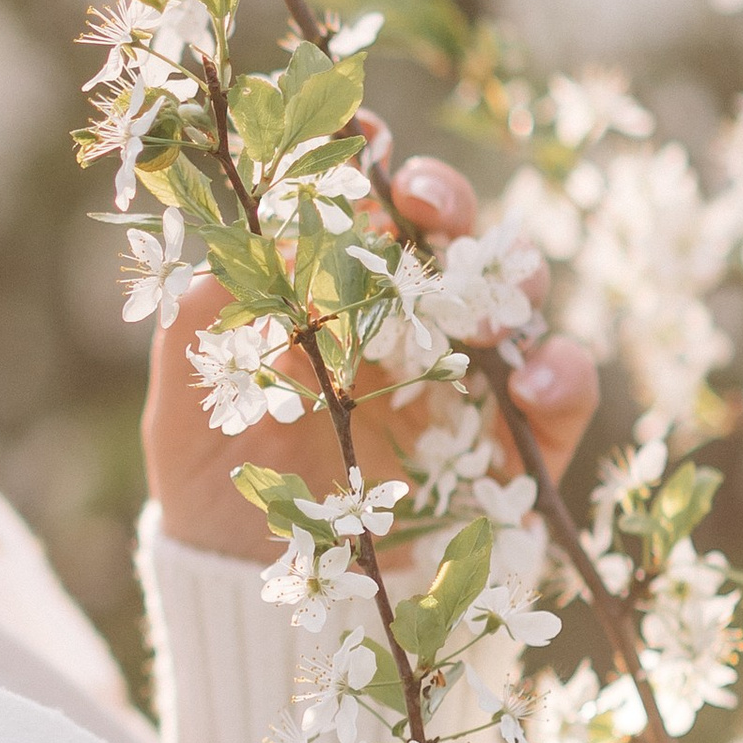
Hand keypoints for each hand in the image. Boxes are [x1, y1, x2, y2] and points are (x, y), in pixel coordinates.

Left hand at [142, 150, 599, 560]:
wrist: (261, 611)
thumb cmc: (217, 501)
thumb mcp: (182, 425)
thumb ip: (195, 343)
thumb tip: (216, 262)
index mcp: (328, 307)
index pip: (355, 218)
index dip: (359, 167)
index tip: (349, 132)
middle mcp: (402, 335)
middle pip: (442, 243)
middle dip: (437, 200)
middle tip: (413, 193)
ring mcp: (462, 389)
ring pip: (509, 302)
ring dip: (503, 276)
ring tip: (476, 281)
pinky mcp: (514, 454)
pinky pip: (559, 398)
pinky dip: (559, 375)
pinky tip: (523, 380)